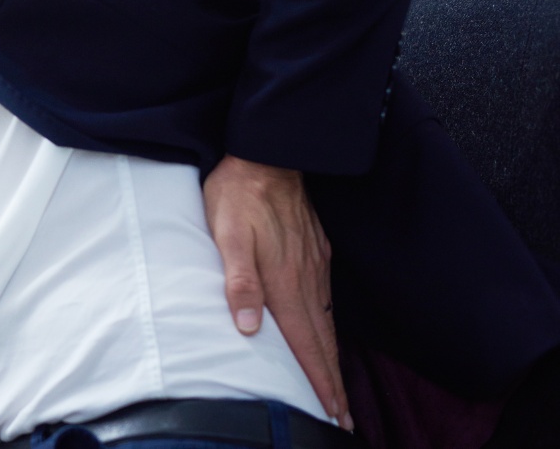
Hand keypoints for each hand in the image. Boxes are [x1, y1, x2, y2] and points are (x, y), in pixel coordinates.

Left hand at [203, 154, 350, 429]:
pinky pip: (326, 297)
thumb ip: (239, 280)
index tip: (331, 410)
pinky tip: (327, 332)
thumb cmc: (238, 195)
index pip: (305, 342)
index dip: (317, 378)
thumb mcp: (226, 235)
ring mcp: (315, 264)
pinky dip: (330, 324)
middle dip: (333, 381)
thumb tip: (250, 328)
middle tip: (343, 416)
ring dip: (333, 356)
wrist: (268, 153)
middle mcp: (306, 277)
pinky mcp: (317, 250)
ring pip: (327, 320)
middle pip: (323, 339)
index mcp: (284, 280)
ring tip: (337, 387)